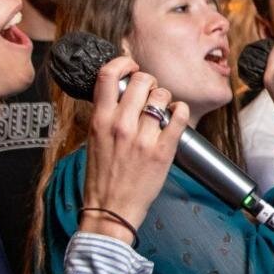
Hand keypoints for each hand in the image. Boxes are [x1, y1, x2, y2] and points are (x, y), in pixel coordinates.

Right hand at [81, 58, 187, 242]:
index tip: (130, 67)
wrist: (111, 210)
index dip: (122, 64)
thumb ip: (106, 114)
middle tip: (149, 93)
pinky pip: (179, 116)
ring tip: (161, 110)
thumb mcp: (94, 139)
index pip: (108, 75)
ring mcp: (143, 138)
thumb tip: (120, 92)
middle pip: (142, 80)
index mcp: (100, 120)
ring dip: (165, 98)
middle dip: (149, 82)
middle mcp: (121, 125)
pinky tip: (175, 117)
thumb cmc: (102, 177)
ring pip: (162, 95)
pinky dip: (180, 111)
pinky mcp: (163, 151)